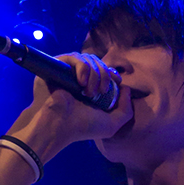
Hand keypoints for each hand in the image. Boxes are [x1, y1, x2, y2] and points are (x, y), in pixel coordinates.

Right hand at [13, 52, 133, 160]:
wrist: (59, 126)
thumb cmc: (83, 128)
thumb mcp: (112, 125)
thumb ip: (126, 110)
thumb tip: (126, 88)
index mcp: (91, 89)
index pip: (104, 71)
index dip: (112, 73)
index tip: (117, 80)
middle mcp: (79, 79)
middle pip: (98, 63)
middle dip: (104, 75)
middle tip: (101, 92)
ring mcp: (67, 72)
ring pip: (88, 59)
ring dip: (94, 74)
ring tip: (89, 93)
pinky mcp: (57, 66)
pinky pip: (74, 57)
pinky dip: (82, 67)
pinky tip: (81, 82)